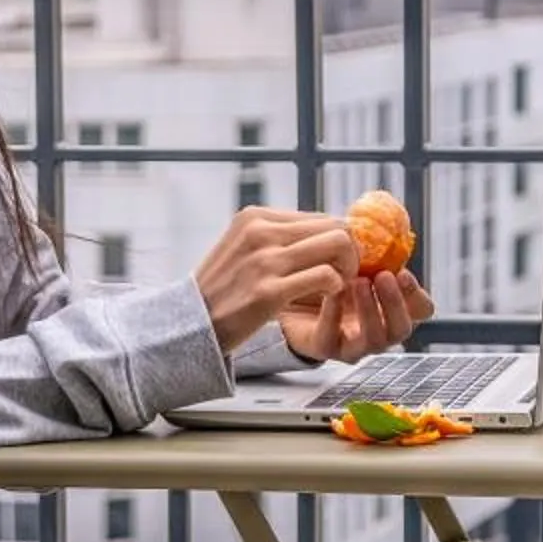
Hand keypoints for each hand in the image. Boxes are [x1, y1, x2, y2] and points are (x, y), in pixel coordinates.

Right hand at [193, 207, 361, 355]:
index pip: (320, 216)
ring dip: (347, 267)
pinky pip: (326, 277)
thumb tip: (325, 231)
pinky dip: (335, 287)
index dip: (337, 240)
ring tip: (337, 285)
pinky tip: (325, 298)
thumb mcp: (242, 247)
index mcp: (255, 217)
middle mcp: (259, 232)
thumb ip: (277, 236)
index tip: (336, 262)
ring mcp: (264, 261)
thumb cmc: (223, 289)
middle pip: (335, 226)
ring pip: (337, 244)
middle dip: (350, 251)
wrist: (193, 324)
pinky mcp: (268, 292)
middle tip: (344, 274)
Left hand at [279, 267, 434, 365]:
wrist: (290, 293)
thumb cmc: (327, 276)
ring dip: (370, 310)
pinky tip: (330, 292)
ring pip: (374, 340)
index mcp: (390, 309)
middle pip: (401, 329)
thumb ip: (372, 252)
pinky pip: (331, 338)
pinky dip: (332, 314)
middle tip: (384, 276)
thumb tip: (384, 226)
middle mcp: (378, 331)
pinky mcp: (324, 348)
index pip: (420, 310)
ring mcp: (353, 345)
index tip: (403, 272)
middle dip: (396, 303)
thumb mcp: (353, 261)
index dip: (416, 295)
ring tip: (358, 283)